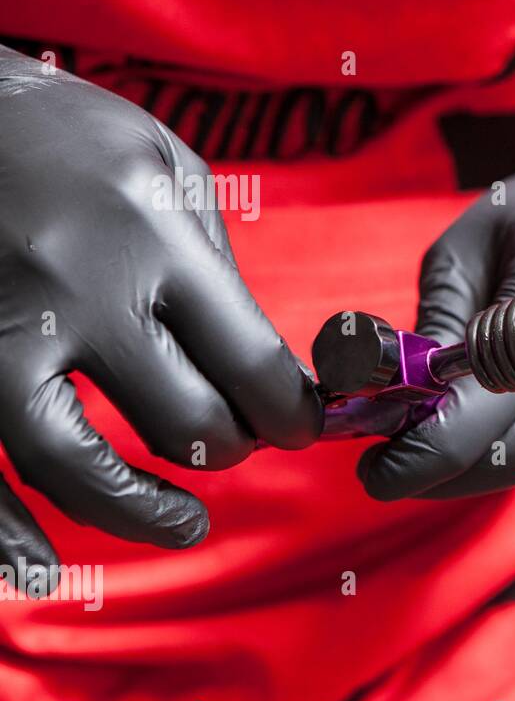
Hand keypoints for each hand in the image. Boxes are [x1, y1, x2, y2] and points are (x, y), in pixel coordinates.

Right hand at [0, 48, 319, 584]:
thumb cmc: (70, 135)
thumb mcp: (167, 167)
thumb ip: (212, 265)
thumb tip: (261, 363)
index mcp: (152, 240)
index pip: (251, 365)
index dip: (290, 415)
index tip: (299, 427)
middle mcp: (77, 293)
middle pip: (181, 421)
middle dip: (231, 447)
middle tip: (238, 445)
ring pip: (71, 464)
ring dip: (137, 511)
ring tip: (185, 525)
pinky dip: (5, 531)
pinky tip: (44, 565)